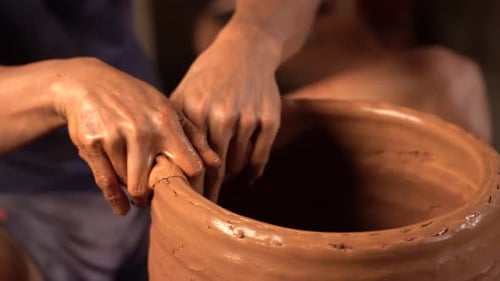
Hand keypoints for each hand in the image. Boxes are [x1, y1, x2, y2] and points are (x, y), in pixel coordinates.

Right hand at [49, 57, 218, 214]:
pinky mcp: (92, 144)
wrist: (88, 83)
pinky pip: (106, 183)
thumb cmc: (136, 100)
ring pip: (130, 183)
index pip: (191, 166)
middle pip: (155, 183)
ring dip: (134, 189)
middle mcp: (142, 130)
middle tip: (156, 196)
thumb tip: (217, 163)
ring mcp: (115, 137)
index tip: (188, 193)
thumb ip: (193, 137)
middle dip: (156, 194)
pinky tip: (122, 208)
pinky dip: (116, 200)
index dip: (193, 185)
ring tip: (137, 186)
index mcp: (166, 122)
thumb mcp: (167, 110)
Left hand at [171, 25, 281, 200]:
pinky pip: (260, 157)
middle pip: (215, 168)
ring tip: (225, 180)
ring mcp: (248, 117)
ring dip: (231, 176)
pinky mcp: (270, 119)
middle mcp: (221, 114)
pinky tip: (248, 179)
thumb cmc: (209, 75)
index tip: (185, 204)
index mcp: (196, 110)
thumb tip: (158, 163)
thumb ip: (174, 125)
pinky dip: (253, 172)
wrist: (246, 50)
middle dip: (209, 191)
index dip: (188, 185)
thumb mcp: (185, 92)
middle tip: (205, 208)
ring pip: (238, 164)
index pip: (190, 159)